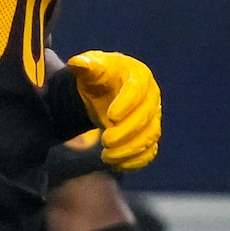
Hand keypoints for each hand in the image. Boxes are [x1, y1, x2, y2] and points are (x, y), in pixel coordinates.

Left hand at [67, 50, 159, 171]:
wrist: (103, 90)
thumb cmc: (98, 76)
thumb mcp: (91, 67)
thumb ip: (85, 66)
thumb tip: (77, 63)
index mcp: (138, 77)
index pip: (137, 90)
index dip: (127, 104)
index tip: (110, 116)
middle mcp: (150, 97)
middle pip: (146, 117)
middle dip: (127, 132)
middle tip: (105, 141)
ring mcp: (152, 118)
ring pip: (149, 137)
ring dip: (130, 150)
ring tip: (107, 157)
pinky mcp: (147, 134)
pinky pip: (149, 151)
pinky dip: (137, 161)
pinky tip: (118, 166)